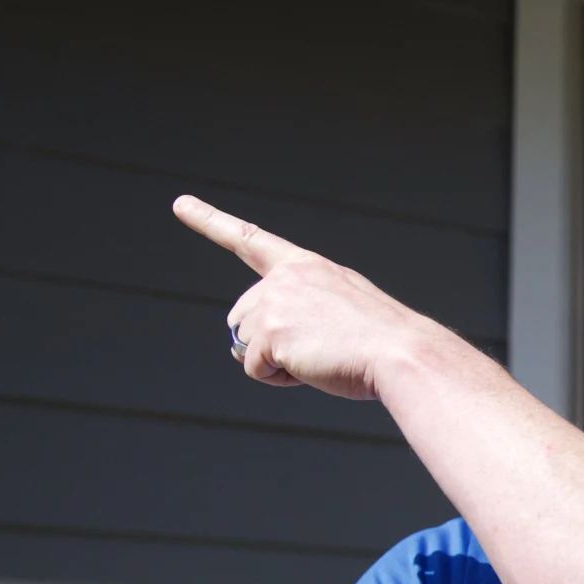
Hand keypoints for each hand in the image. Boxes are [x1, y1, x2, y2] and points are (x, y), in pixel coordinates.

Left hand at [174, 195, 436, 401]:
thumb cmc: (382, 342)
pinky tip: (313, 368)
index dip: (210, 221)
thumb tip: (246, 346)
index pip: (249, 239)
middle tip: (315, 349)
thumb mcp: (342, 311)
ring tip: (320, 356)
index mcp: (306, 265)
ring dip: (274, 361)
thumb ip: (299, 313)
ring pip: (244, 343)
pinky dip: (279, 378)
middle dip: (265, 342)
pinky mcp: (270, 330)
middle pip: (242, 317)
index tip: (180, 204)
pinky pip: (254, 368)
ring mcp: (276, 300)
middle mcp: (285, 276)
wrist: (402, 352)